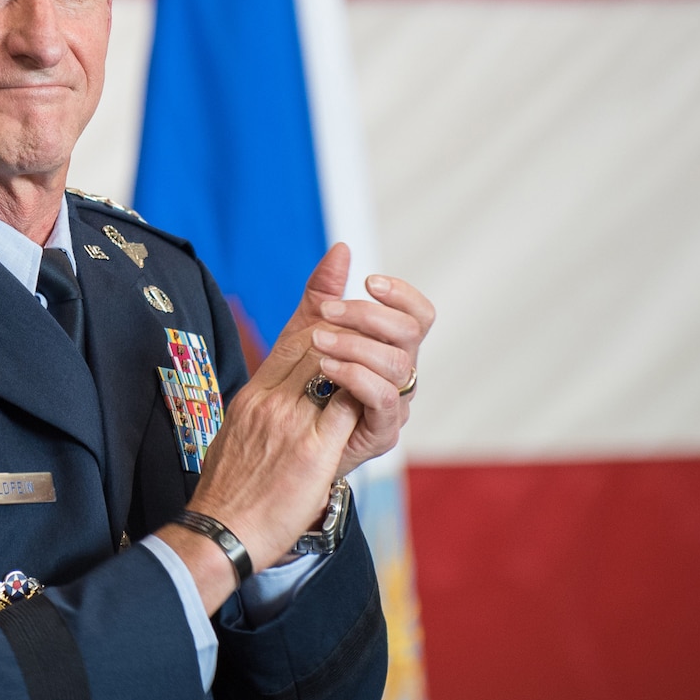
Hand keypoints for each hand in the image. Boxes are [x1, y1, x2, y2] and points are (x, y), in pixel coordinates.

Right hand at [161, 250, 366, 611]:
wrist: (218, 532)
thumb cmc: (229, 491)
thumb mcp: (238, 435)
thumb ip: (264, 406)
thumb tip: (279, 392)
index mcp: (252, 396)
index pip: (291, 336)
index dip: (318, 298)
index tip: (338, 263)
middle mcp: (268, 401)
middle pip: (315, 340)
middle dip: (349, 317)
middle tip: (377, 297)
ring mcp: (289, 423)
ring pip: (335, 364)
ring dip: (364, 356)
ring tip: (384, 355)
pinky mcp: (310, 450)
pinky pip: (348, 406)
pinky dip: (367, 392)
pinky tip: (385, 388)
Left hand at [300, 244, 434, 475]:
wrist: (281, 450)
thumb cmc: (299, 390)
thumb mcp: (303, 334)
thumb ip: (322, 294)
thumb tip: (342, 249)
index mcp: (390, 348)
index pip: (418, 315)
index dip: (402, 294)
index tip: (369, 281)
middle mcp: (400, 375)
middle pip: (410, 333)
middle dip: (368, 315)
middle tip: (327, 311)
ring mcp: (395, 405)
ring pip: (398, 363)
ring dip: (356, 343)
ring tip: (317, 341)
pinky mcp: (381, 433)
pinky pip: (384, 398)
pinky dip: (357, 376)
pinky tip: (327, 367)